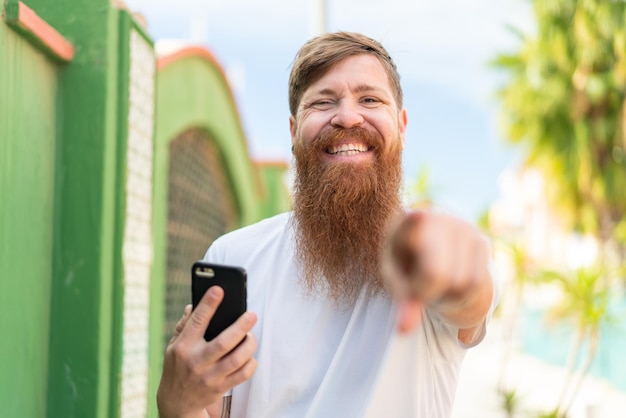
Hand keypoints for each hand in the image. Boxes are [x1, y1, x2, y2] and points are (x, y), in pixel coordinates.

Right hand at [157, 286, 257, 417]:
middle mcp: (196, 361)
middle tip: (251, 315)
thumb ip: (184, 325)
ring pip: (236, 359)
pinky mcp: (220, 388)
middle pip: (223, 342)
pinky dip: (251, 363)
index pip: (197, 322)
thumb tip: (194, 305)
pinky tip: (250, 355)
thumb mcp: (173, 346)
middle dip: (241, 326)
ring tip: (251, 336)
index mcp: (183, 347)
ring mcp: (209, 376)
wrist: (176, 402)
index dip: (208, 304)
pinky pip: (242, 375)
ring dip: (248, 344)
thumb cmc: (177, 367)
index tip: (218, 290)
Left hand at [386, 211, 492, 336]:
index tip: (417, 221)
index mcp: (407, 221)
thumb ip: (402, 302)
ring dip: (447, 296)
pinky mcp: (483, 241)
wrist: (429, 246)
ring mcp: (464, 228)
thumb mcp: (397, 281)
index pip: (414, 229)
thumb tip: (405, 330)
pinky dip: (463, 294)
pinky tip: (452, 282)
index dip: (417, 230)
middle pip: (438, 275)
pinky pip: (478, 285)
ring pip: (462, 284)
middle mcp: (439, 218)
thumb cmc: (405, 265)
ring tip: (435, 282)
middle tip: (418, 287)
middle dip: (427, 292)